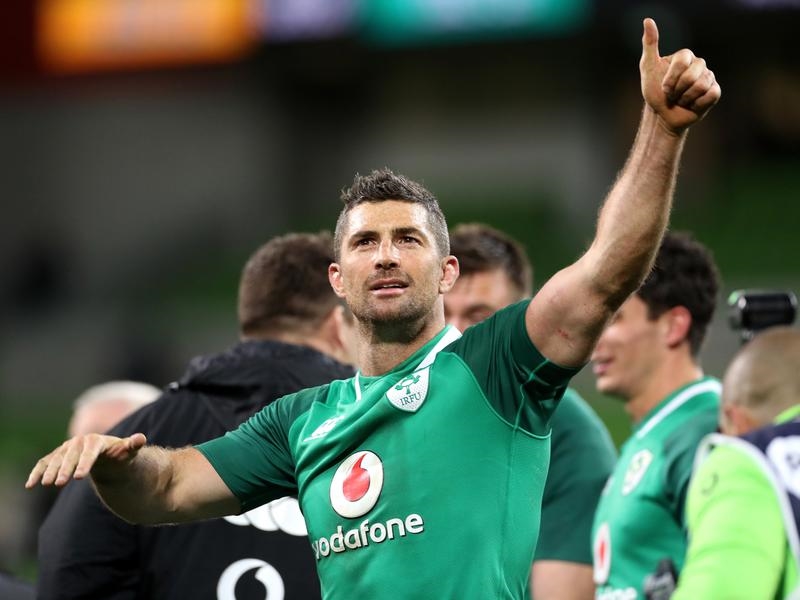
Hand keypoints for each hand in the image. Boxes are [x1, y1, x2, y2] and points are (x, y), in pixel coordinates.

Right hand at [25, 433, 146, 488]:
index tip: (80, 477)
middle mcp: (79, 442)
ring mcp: (67, 449)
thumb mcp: (129, 452)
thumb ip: (132, 446)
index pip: (90, 452)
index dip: (85, 463)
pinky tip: (30, 485)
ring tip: (46, 485)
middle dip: (64, 469)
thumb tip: (140, 438)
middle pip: (70, 456)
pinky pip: (44, 463)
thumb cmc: (120, 456)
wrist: (109, 456)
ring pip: (55, 459)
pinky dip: (36, 472)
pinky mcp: (57, 456)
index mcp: (97, 440)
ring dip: (49, 471)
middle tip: (59, 484)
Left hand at [640, 18, 720, 134]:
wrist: (662, 115)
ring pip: (701, 86)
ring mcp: (709, 77)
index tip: (663, 86)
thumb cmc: (654, 92)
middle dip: (677, 90)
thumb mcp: (648, 68)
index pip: (683, 60)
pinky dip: (697, 104)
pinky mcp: (715, 92)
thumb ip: (650, 44)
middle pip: (692, 76)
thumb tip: (648, 20)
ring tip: (680, 100)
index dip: (671, 78)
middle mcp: (699, 64)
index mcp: (685, 56)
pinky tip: (692, 104)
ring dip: (685, 98)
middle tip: (672, 94)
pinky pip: (711, 95)